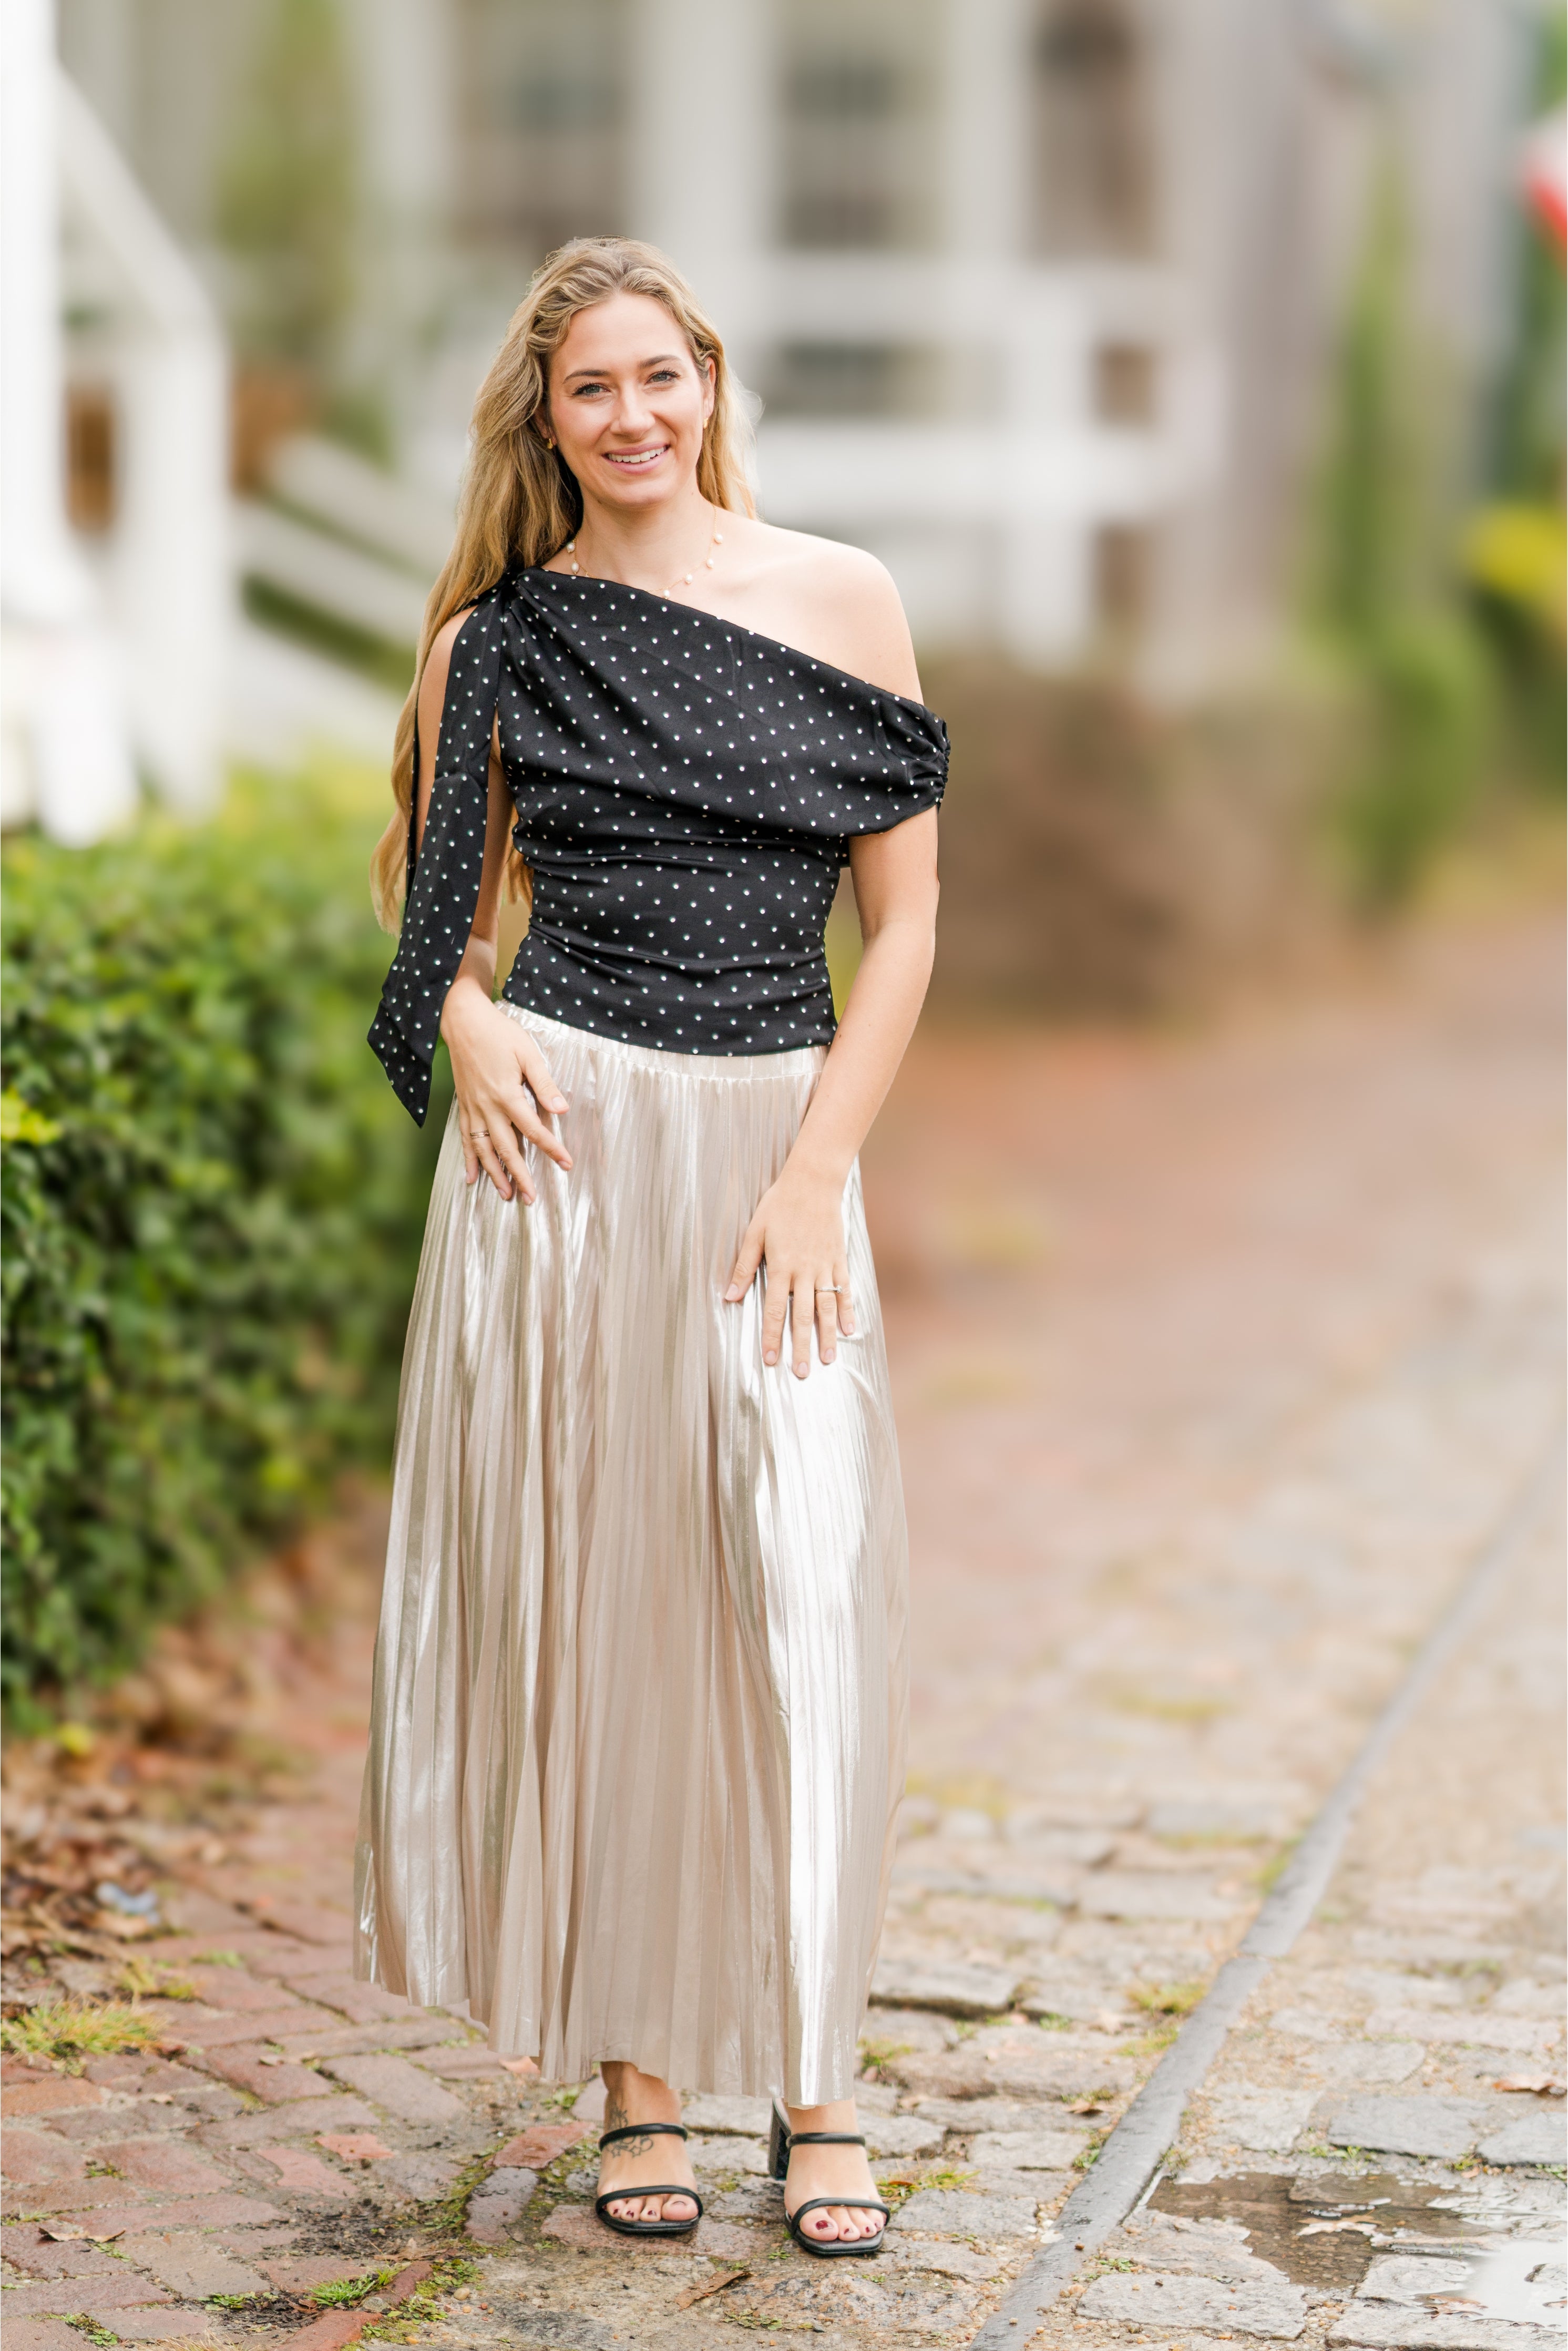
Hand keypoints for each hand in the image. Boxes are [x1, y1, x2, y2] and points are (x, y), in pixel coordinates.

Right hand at [440, 976, 570, 1202]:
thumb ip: (544, 1084)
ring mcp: (473, 1109)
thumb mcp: (528, 1053)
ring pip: (483, 1149)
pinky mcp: (464, 1106)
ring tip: (506, 1195)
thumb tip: (563, 1109)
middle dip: (520, 1175)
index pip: (534, 1130)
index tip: (566, 1164)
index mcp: (507, 1094)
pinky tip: (471, 1178)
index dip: (551, 1149)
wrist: (464, 1021)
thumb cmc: (499, 1033)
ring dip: (494, 1174)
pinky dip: (468, 1160)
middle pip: (506, 1148)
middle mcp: (487, 1107)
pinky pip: (465, 1139)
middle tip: (531, 1198)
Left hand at [724, 1169, 854, 1376]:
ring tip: (827, 1360)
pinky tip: (850, 1330)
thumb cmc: (779, 1205)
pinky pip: (845, 1289)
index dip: (771, 1337)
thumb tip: (728, 1296)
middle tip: (800, 1373)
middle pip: (802, 1316)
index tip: (770, 1360)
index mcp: (780, 1266)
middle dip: (800, 1347)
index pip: (774, 1309)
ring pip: (826, 1308)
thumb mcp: (754, 1232)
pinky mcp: (839, 1259)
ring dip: (827, 1336)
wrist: (813, 1182)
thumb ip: (743, 1267)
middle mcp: (804, 1271)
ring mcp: (825, 1266)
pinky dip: (848, 1311)